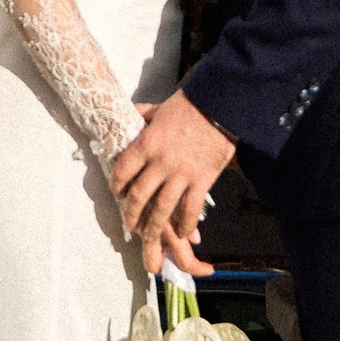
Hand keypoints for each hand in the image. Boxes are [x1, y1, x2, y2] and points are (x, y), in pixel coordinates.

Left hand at [108, 88, 235, 284]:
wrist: (222, 104)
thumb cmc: (191, 104)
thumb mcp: (160, 107)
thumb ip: (144, 114)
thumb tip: (133, 112)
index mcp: (147, 142)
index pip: (123, 171)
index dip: (117, 186)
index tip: (118, 193)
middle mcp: (161, 162)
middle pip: (139, 196)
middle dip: (131, 214)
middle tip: (128, 224)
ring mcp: (182, 174)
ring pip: (162, 209)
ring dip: (153, 227)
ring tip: (148, 237)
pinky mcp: (202, 180)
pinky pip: (191, 210)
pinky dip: (186, 225)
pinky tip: (183, 233)